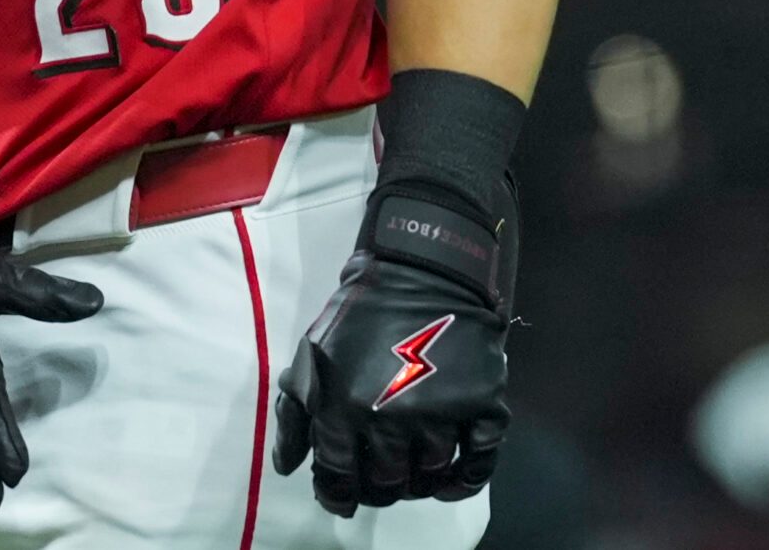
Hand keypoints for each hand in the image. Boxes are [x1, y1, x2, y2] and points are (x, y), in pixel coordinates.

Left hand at [271, 181, 515, 516]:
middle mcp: (391, 417)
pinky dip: (467, 480)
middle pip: (388, 485)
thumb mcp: (310, 356)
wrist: (422, 269)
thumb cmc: (358, 314)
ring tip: (411, 475)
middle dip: (379, 490)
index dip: (338, 496)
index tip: (342, 498)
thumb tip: (286, 467)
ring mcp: (441, 412)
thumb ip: (293, 413)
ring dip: (419, 484)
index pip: (339, 478)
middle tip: (379, 481)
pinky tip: (452, 479)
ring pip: (430, 478)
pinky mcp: (482, 403)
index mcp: (343, 406)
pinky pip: (479, 462)